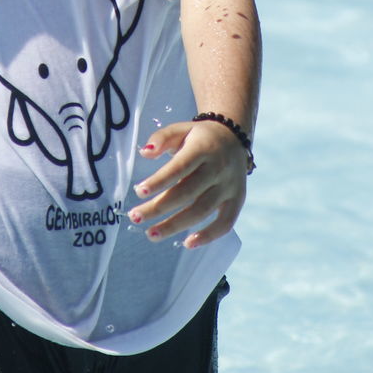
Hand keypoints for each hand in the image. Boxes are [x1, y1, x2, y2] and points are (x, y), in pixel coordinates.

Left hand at [128, 119, 248, 248]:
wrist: (232, 137)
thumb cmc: (198, 136)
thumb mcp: (180, 129)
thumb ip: (162, 138)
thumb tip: (145, 153)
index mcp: (203, 147)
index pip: (179, 167)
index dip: (159, 180)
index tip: (138, 191)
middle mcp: (218, 167)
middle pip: (187, 192)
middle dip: (159, 207)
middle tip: (135, 216)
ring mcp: (229, 186)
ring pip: (202, 210)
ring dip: (175, 225)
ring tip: (151, 234)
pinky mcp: (237, 200)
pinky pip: (225, 223)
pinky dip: (208, 236)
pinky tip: (187, 243)